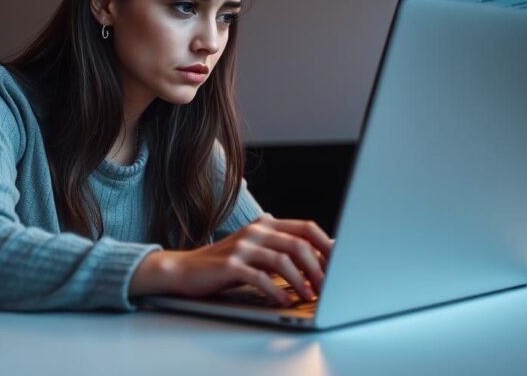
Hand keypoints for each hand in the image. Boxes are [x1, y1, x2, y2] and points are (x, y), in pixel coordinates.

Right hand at [129, 214, 333, 306]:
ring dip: (302, 281)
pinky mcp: (230, 265)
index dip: (327, 246)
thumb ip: (281, 249)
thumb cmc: (226, 263)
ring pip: (283, 260)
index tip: (340, 265)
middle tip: (329, 286)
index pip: (306, 228)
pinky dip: (277, 292)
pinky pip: (261, 278)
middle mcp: (256, 230)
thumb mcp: (256, 250)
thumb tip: (319, 261)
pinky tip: (285, 302)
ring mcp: (243, 246)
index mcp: (265, 224)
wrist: (185, 270)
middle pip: (298, 244)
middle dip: (319, 267)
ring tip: (311, 297)